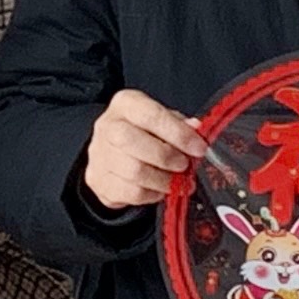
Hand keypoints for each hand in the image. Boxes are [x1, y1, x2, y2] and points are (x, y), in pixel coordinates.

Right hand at [80, 89, 200, 214]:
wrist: (111, 153)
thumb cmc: (142, 133)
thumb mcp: (161, 120)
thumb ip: (179, 124)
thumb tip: (196, 129)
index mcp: (125, 104)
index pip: (150, 115)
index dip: (178, 133)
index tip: (198, 148)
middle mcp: (107, 126)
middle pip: (132, 142)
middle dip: (166, 157)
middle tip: (184, 165)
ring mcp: (99, 155)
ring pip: (133, 172)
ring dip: (163, 180)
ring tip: (177, 181)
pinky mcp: (99, 181)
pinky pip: (131, 193)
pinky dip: (152, 194)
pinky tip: (160, 189)